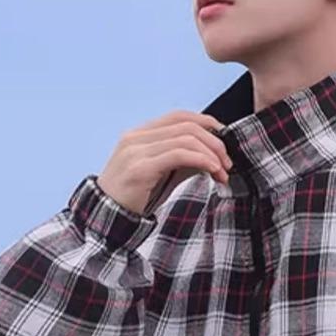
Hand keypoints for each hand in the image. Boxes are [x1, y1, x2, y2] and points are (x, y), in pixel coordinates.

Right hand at [96, 110, 231, 213]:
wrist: (107, 219)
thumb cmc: (134, 198)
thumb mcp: (162, 176)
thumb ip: (183, 163)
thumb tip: (213, 157)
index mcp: (139, 135)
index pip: (178, 116)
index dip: (206, 122)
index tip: (224, 138)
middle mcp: (136, 138)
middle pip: (186, 125)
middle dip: (214, 142)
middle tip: (228, 163)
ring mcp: (136, 151)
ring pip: (185, 139)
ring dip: (211, 154)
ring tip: (223, 172)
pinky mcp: (140, 168)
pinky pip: (178, 154)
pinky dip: (201, 160)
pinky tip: (212, 170)